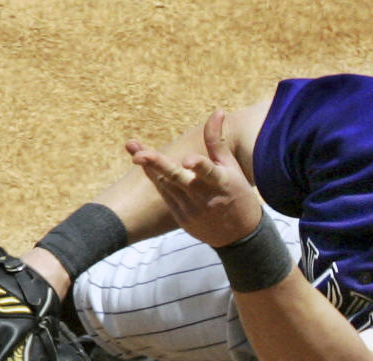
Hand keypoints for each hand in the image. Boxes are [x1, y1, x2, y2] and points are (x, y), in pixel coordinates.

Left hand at [128, 109, 262, 247]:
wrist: (238, 236)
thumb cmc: (236, 194)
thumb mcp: (231, 168)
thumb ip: (217, 141)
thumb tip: (218, 111)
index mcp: (221, 182)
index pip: (208, 171)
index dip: (198, 166)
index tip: (188, 161)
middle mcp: (204, 197)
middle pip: (177, 179)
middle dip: (157, 165)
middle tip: (138, 156)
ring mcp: (191, 210)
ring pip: (165, 185)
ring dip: (149, 168)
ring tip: (134, 149)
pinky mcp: (182, 218)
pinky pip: (165, 195)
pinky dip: (156, 180)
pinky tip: (146, 165)